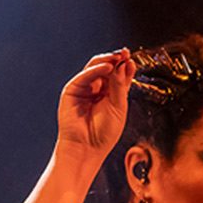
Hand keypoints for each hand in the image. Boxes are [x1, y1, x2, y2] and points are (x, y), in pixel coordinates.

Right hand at [54, 49, 134, 166]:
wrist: (87, 148)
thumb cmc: (104, 133)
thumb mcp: (119, 105)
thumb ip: (120, 84)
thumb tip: (123, 63)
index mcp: (110, 93)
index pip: (118, 73)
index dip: (124, 64)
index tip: (130, 58)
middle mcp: (97, 89)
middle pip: (106, 67)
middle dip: (115, 59)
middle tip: (124, 54)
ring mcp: (84, 89)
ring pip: (94, 68)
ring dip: (106, 61)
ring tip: (116, 59)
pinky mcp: (71, 91)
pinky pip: (83, 76)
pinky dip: (94, 70)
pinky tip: (105, 68)